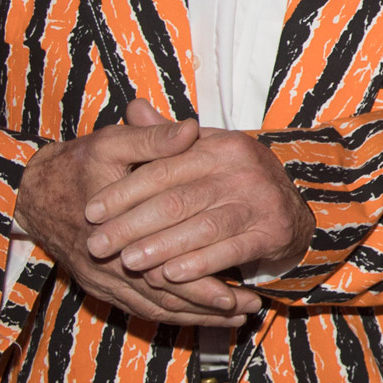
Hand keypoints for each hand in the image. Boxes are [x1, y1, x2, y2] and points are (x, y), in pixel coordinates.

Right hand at [15, 103, 260, 324]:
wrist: (30, 193)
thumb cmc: (75, 165)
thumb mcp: (110, 144)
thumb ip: (152, 140)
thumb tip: (192, 129)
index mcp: (114, 233)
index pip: (166, 267)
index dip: (204, 281)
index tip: (241, 290)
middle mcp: (107, 266)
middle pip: (166, 297)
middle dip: (209, 307)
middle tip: (251, 310)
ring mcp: (102, 280)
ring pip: (156, 308)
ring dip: (196, 316)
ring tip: (238, 317)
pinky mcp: (100, 286)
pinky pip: (141, 309)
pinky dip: (173, 314)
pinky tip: (202, 316)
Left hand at [81, 99, 313, 289]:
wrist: (291, 208)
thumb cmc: (234, 179)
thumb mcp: (206, 149)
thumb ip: (166, 135)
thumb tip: (133, 107)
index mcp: (221, 145)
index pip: (163, 168)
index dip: (123, 191)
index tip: (91, 212)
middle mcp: (243, 169)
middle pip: (177, 201)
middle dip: (132, 225)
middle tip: (98, 245)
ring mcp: (260, 201)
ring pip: (201, 227)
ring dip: (161, 247)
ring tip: (128, 262)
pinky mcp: (273, 231)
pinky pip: (230, 250)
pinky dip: (199, 264)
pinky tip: (170, 275)